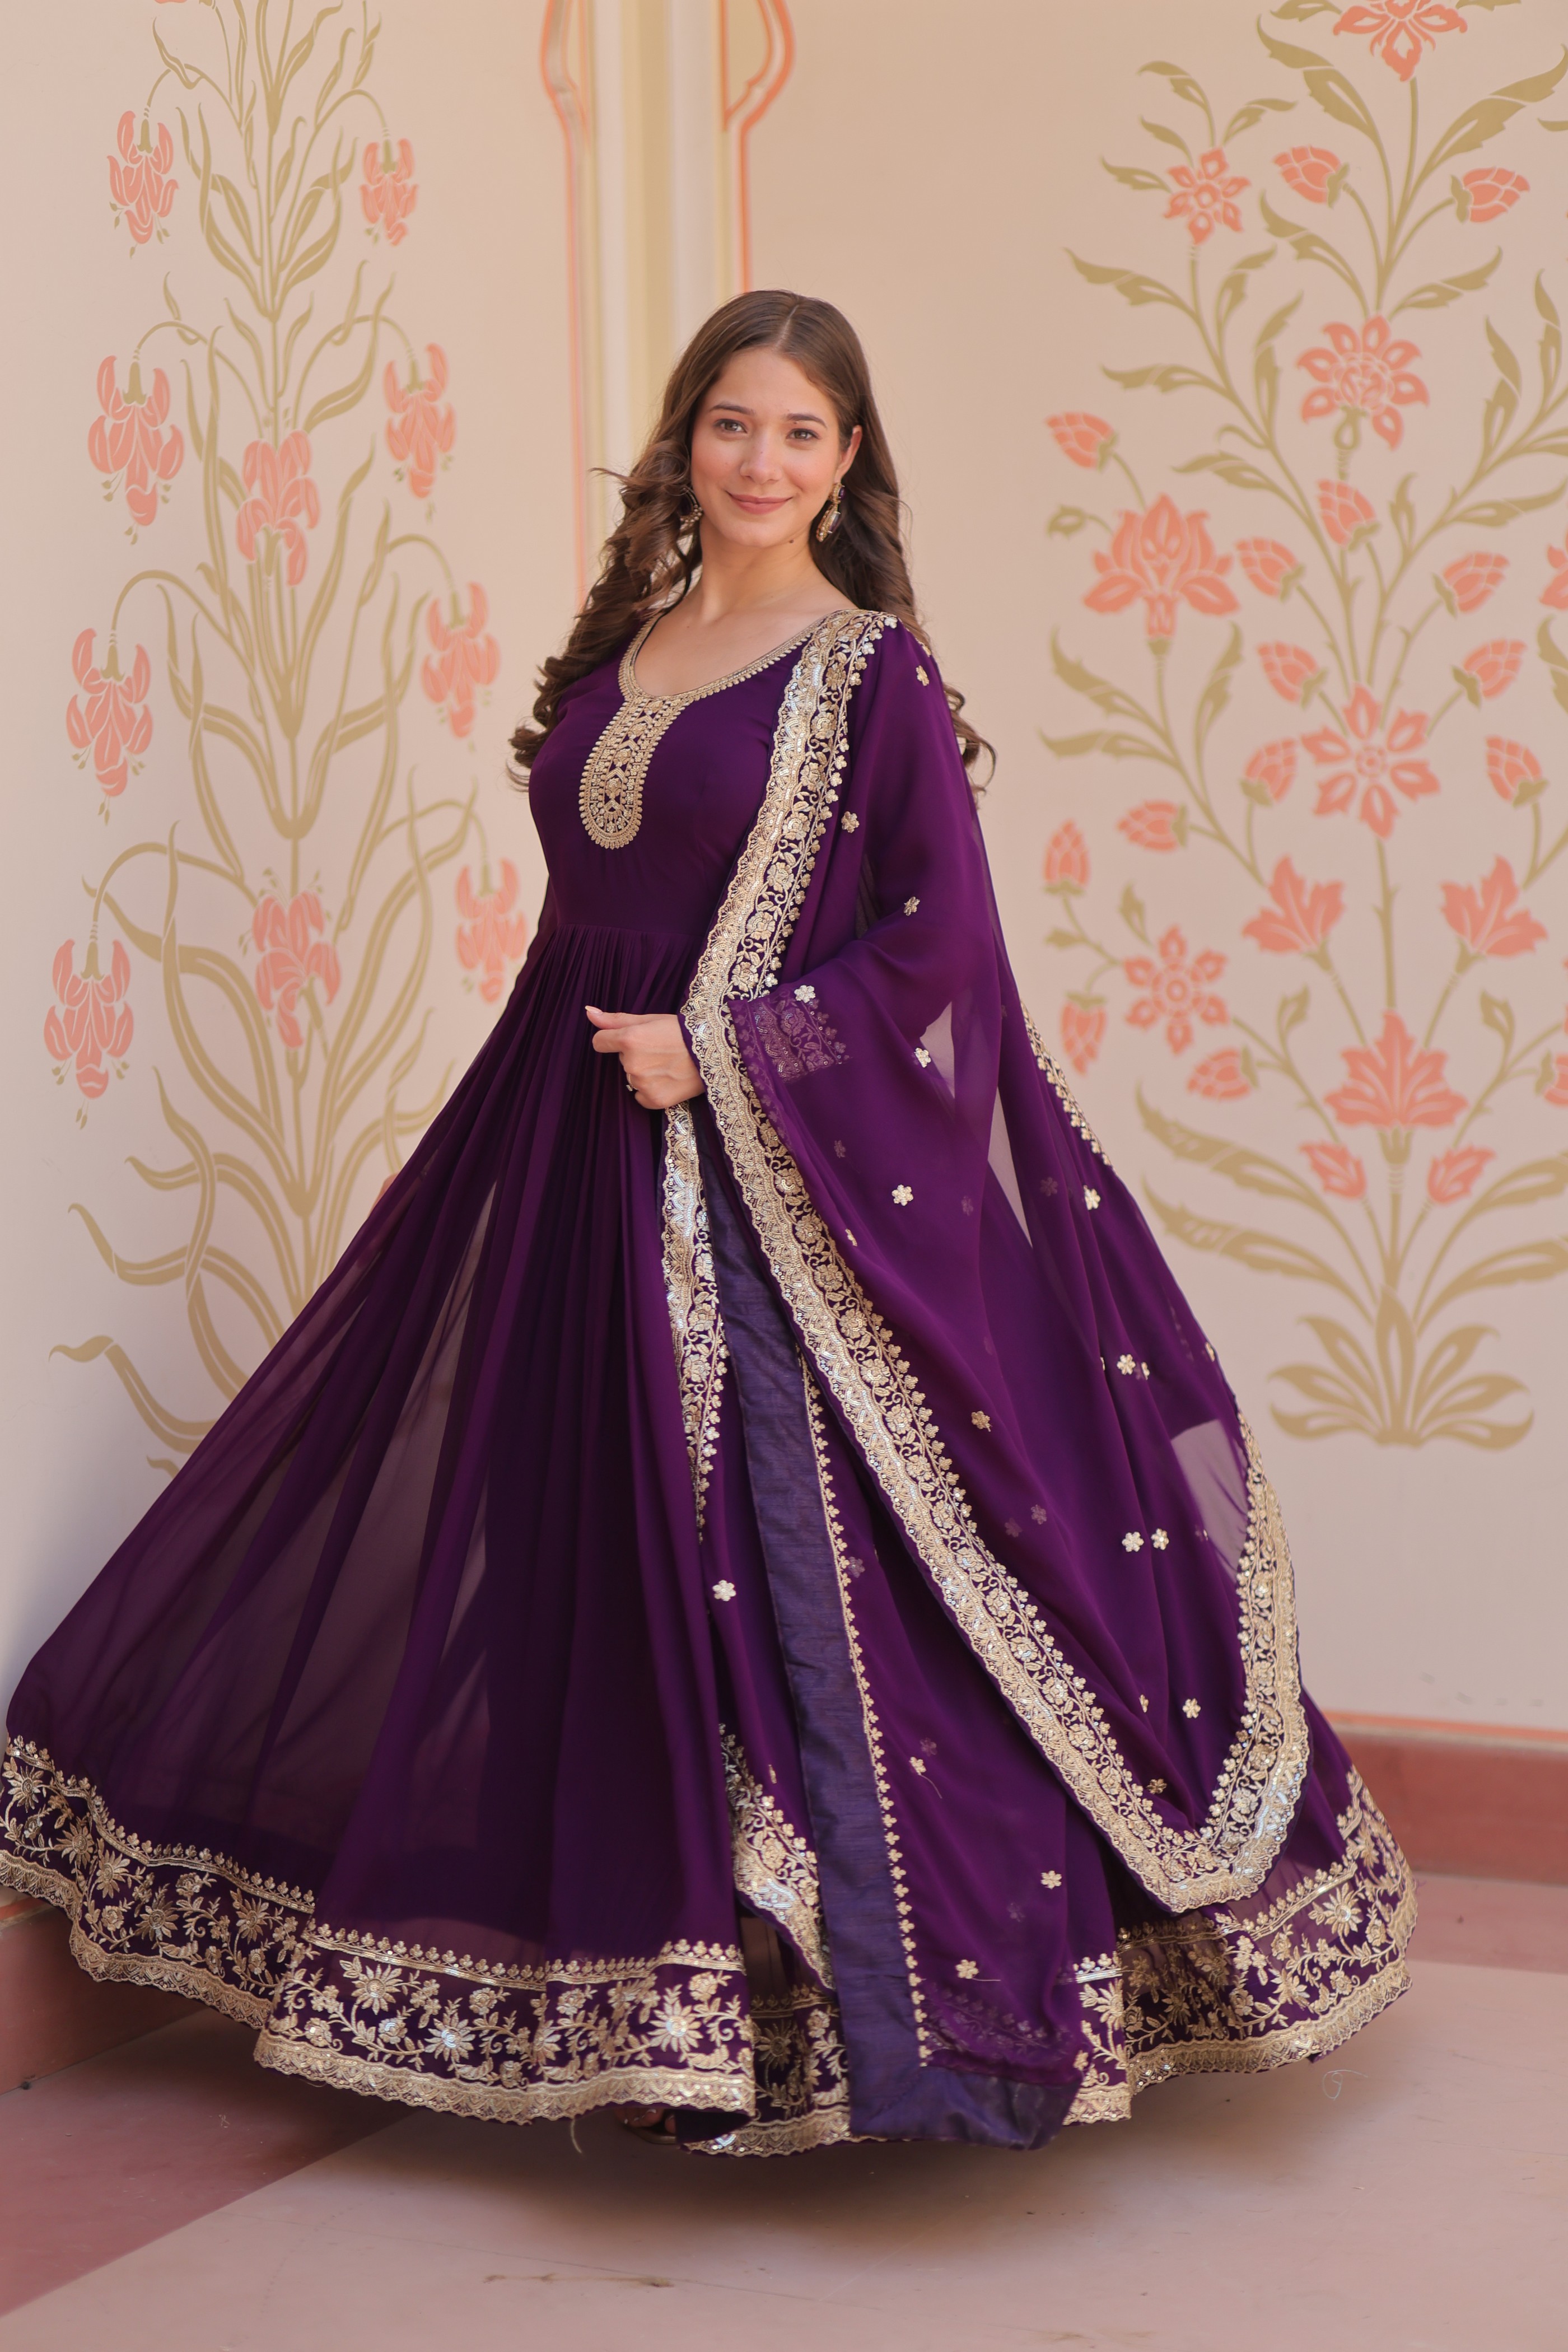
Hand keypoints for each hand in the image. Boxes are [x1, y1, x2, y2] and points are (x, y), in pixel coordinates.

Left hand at [586, 1006, 704, 1108]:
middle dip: (636, 1055)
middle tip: (661, 1050)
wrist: (717, 1052)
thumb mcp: (651, 1019)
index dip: (612, 1040)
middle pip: (621, 1060)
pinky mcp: (654, 1100)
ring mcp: (642, 1084)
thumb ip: (616, 1019)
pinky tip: (669, 1080)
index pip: (600, 1042)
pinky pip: (641, 1096)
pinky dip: (651, 1090)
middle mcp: (632, 1063)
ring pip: (632, 1078)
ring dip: (645, 1073)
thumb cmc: (685, 1032)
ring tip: (669, 1064)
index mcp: (629, 1039)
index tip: (628, 1040)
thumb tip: (589, 1012)